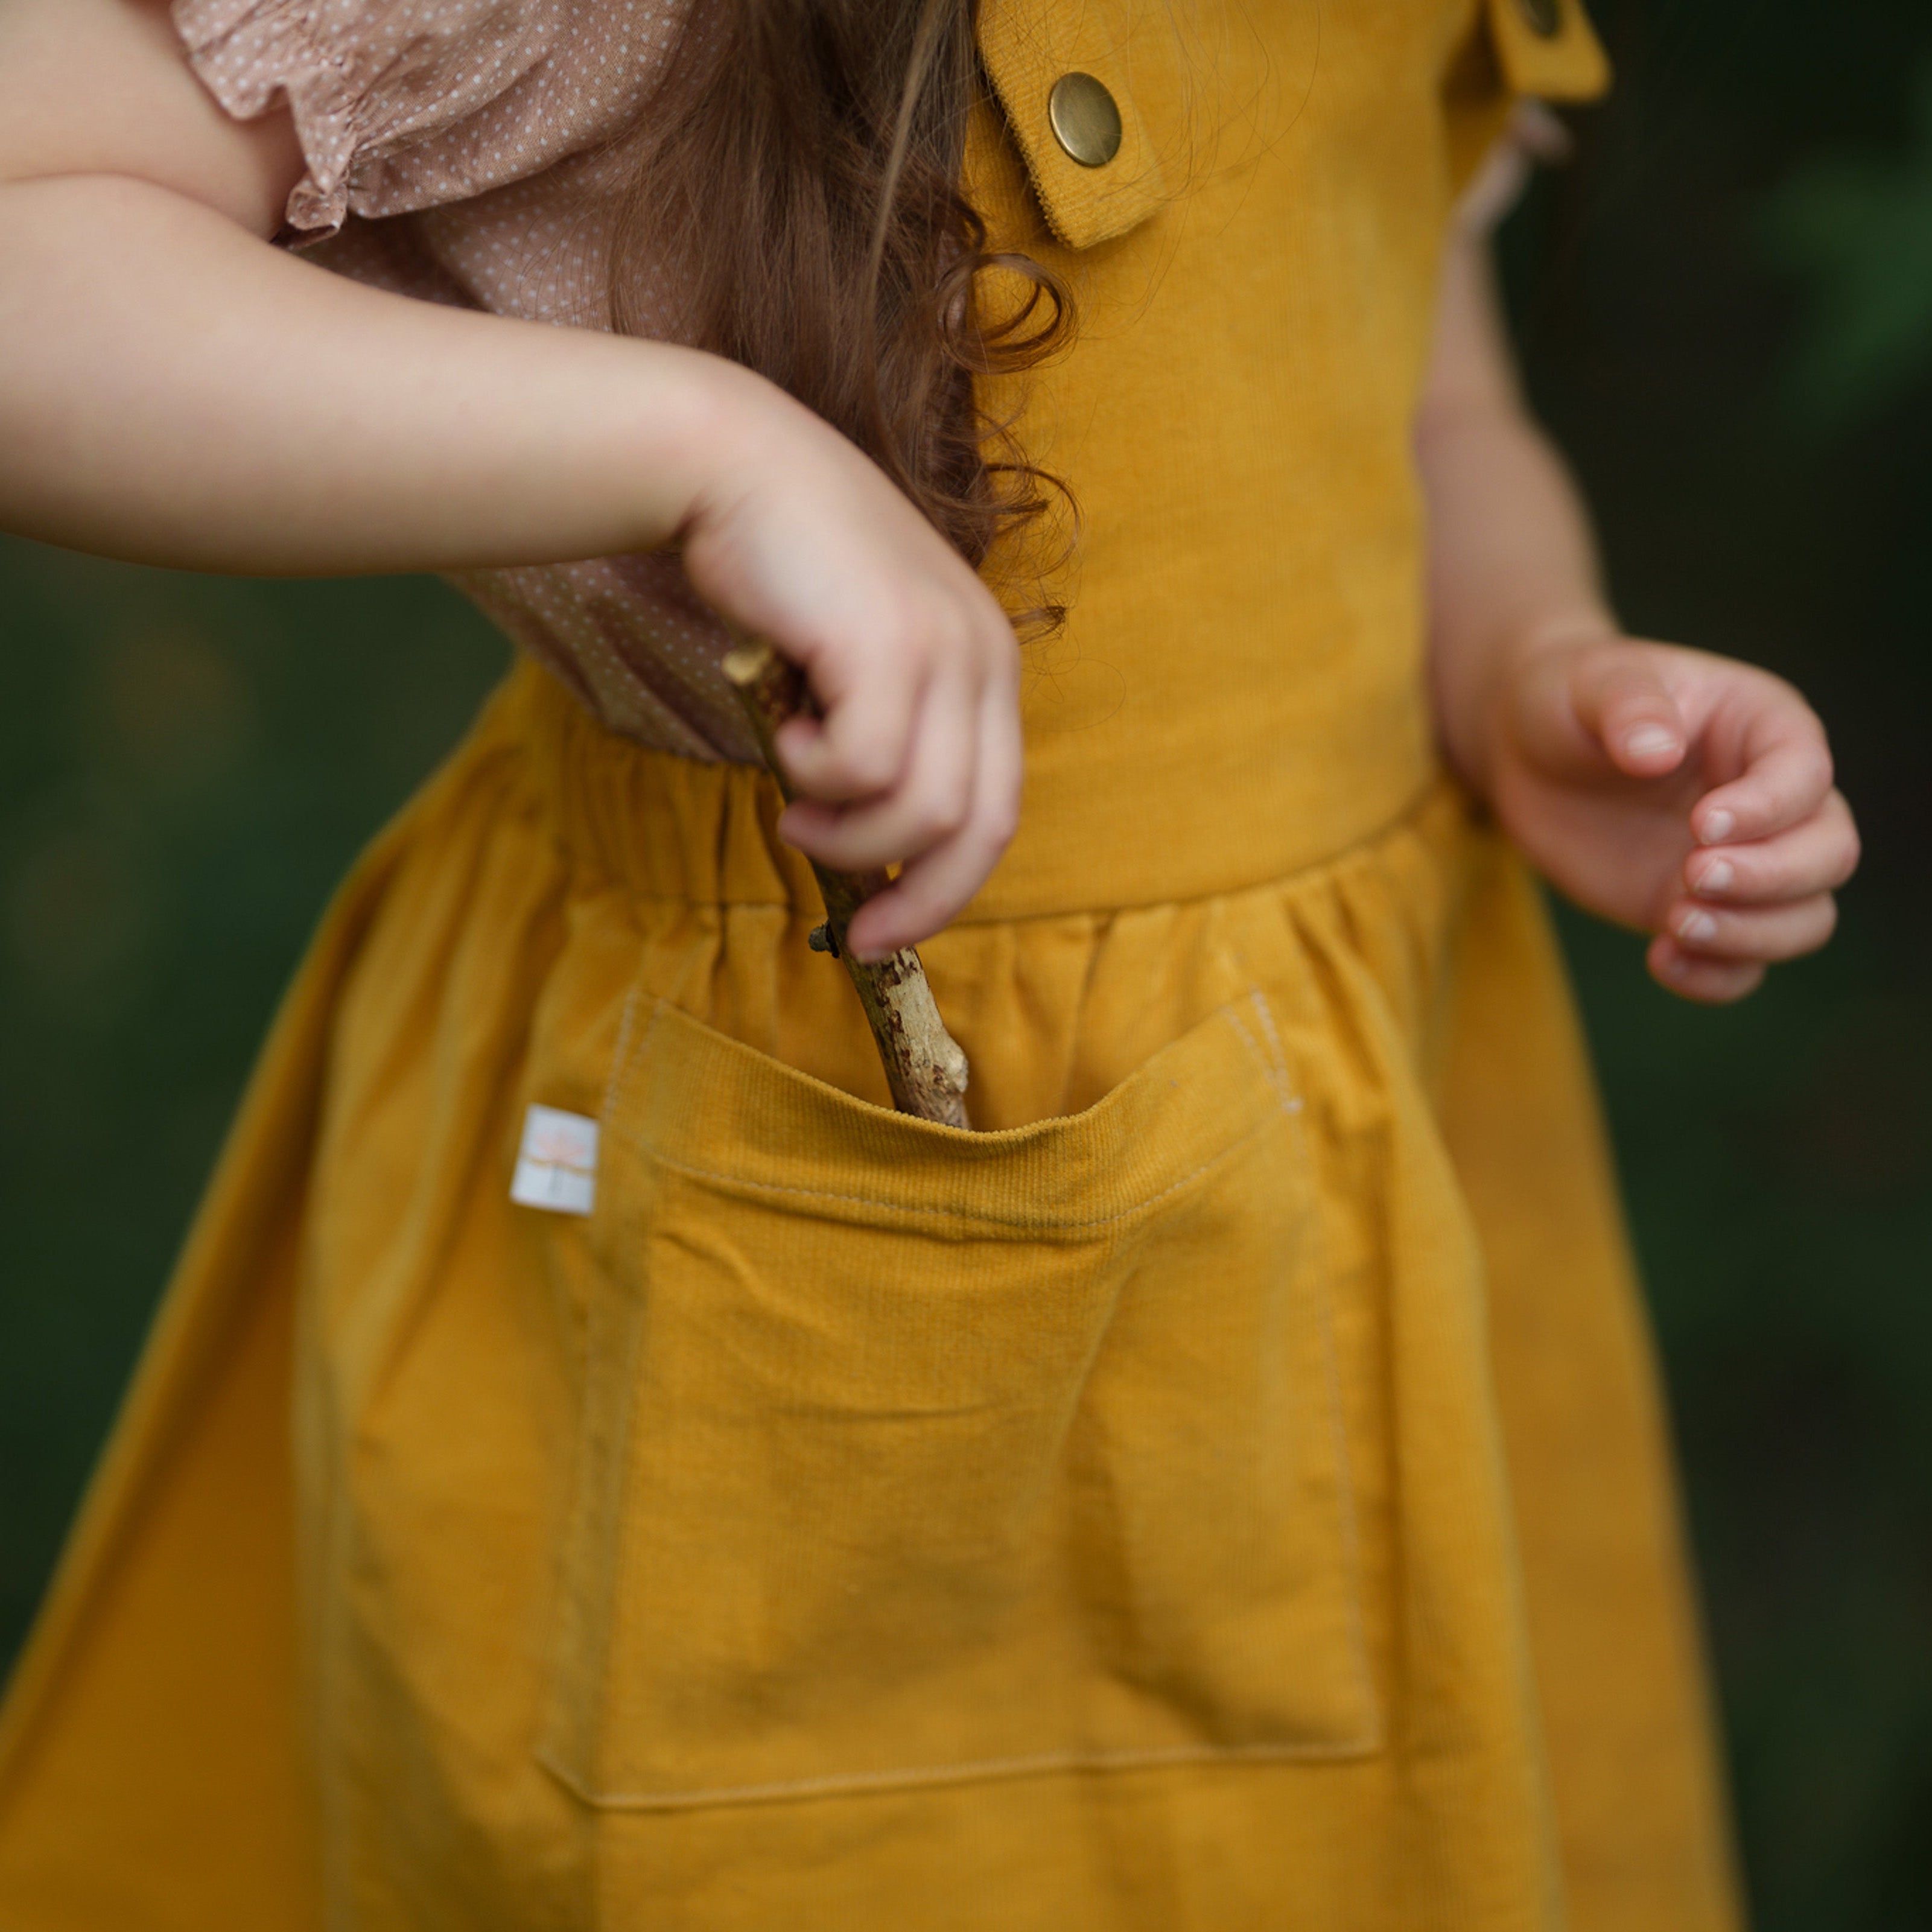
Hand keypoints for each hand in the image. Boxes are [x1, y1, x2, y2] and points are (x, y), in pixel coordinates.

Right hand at [677, 364, 1020, 960]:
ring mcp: (947, 647)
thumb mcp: (857, 664)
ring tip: (795, 803)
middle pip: (980, 828)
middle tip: (855, 925)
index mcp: (987, 668)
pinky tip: (786, 729)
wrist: (733, 468)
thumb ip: (886, 737)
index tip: (887, 930)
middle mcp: (985, 658)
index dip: (948, 888)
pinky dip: (815, 773)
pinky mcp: (893, 641)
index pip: (998, 812)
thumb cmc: (784, 575)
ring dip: (846, 831)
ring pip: (923, 809)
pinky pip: (865, 765)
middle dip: (916, 895)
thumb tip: (871, 847)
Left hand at [1478, 628, 1858, 1001]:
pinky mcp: (1702, 910)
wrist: (1530, 751)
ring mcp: (1743, 863)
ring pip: (1803, 918)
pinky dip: (1716, 976)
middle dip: (1770, 878)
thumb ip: (1629, 706)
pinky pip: (1743, 964)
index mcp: (1765, 728)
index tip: (1702, 825)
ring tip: (1674, 924)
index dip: (1768, 808)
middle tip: (1690, 877)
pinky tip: (1660, 959)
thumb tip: (1656, 751)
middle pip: (1829, 854)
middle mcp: (1772, 801)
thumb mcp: (1593, 683)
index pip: (1806, 775)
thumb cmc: (1572, 702)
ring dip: (1751, 934)